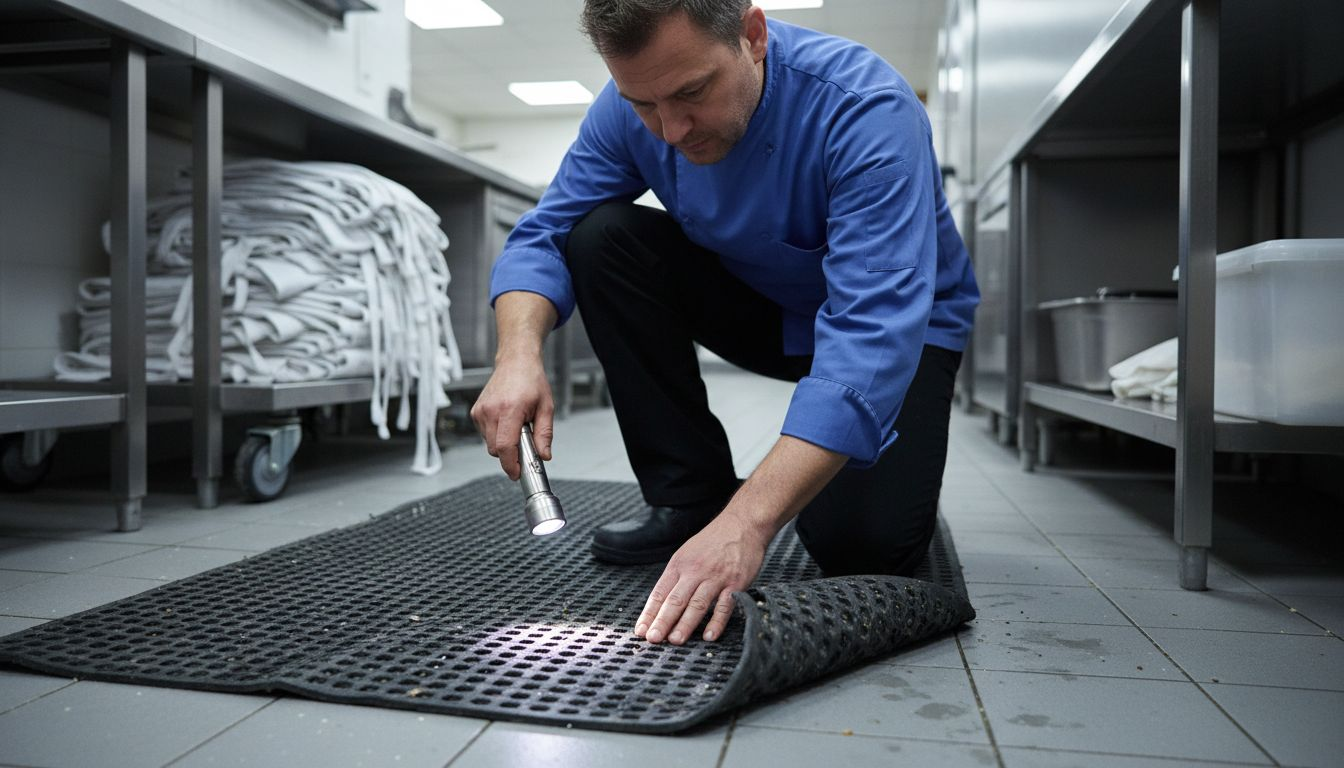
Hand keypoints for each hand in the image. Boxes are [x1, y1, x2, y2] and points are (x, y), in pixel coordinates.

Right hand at [469, 355, 553, 479]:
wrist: (516, 361)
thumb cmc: (531, 380)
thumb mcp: (546, 407)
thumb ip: (544, 434)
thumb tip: (544, 456)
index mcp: (510, 409)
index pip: (505, 446)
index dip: (510, 464)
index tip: (517, 473)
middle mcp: (491, 410)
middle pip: (496, 449)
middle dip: (510, 454)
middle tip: (525, 443)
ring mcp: (481, 411)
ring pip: (489, 444)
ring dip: (503, 443)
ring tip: (516, 425)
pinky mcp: (475, 411)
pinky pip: (485, 434)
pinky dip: (496, 434)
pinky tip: (506, 421)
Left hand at [634, 511, 770, 644]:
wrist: (742, 524)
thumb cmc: (714, 541)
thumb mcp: (687, 554)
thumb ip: (676, 578)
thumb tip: (660, 605)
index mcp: (679, 565)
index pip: (659, 593)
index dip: (649, 613)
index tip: (641, 630)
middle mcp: (695, 571)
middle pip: (675, 600)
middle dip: (662, 621)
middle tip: (653, 639)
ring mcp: (716, 577)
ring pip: (697, 604)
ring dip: (685, 624)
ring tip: (675, 641)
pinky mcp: (736, 582)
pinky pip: (725, 605)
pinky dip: (717, 621)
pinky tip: (709, 635)